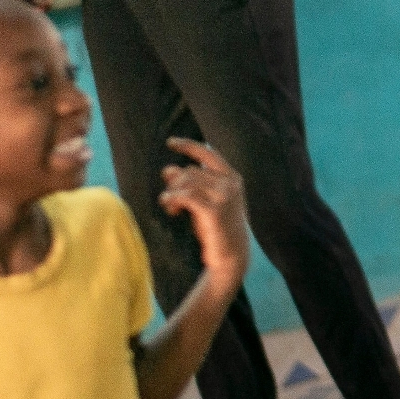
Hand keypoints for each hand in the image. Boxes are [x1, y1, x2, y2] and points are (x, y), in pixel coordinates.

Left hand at [158, 139, 250, 287]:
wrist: (231, 256)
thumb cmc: (216, 228)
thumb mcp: (204, 202)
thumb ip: (190, 184)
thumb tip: (167, 169)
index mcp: (232, 177)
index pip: (208, 153)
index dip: (188, 145)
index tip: (170, 142)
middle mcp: (231, 183)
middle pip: (191, 171)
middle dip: (174, 183)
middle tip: (168, 200)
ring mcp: (225, 196)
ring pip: (187, 183)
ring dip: (172, 194)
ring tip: (170, 207)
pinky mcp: (215, 211)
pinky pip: (186, 197)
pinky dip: (173, 200)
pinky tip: (171, 209)